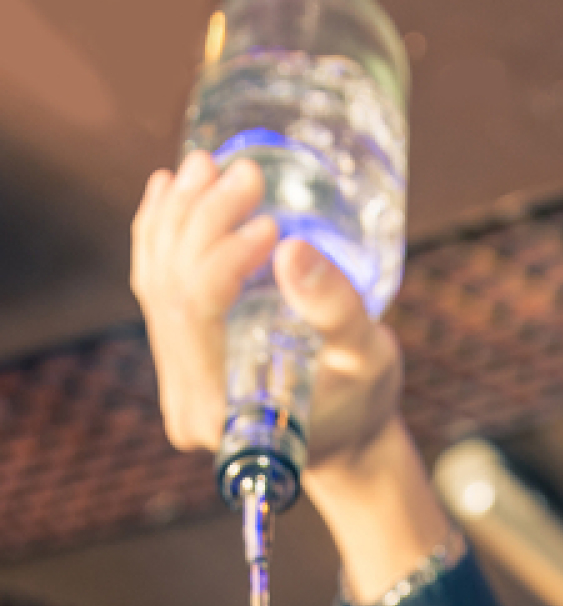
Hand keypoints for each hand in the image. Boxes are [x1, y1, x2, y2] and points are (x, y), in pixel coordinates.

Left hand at [130, 150, 403, 466]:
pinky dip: (159, 234)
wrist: (347, 439)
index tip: (269, 222)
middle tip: (242, 173)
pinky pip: (153, 289)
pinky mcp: (177, 359)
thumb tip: (292, 249)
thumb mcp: (367, 359)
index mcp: (226, 410)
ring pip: (154, 283)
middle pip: (171, 290)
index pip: (198, 311)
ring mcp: (175, 380)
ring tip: (206, 166)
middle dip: (201, 220)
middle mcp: (186, 399)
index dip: (222, 254)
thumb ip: (335, 310)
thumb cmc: (365, 402)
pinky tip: (170, 190)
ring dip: (176, 217)